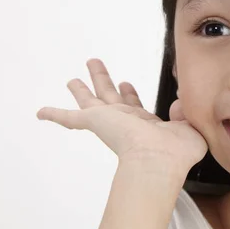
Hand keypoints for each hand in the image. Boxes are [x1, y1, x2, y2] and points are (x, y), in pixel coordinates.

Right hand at [36, 58, 207, 169]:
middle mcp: (124, 122)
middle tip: (94, 65)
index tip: (126, 84)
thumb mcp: (189, 128)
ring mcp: (108, 122)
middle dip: (103, 81)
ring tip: (72, 80)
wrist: (158, 162)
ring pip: (89, 100)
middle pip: (109, 97)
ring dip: (81, 89)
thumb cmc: (176, 154)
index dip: (130, 96)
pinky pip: (69, 118)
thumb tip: (178, 104)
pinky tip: (40, 113)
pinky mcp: (94, 121)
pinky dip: (54, 115)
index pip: (134, 107)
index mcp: (145, 126)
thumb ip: (185, 114)